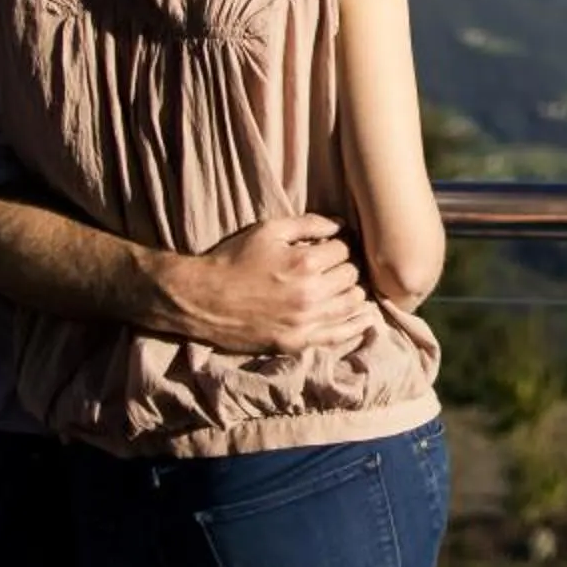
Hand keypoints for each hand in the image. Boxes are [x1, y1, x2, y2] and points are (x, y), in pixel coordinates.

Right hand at [161, 213, 375, 356]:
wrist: (202, 299)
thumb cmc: (234, 259)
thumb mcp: (269, 230)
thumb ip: (309, 223)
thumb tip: (342, 224)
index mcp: (304, 263)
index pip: (344, 250)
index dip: (340, 244)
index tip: (332, 245)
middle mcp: (310, 295)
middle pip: (352, 276)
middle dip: (347, 266)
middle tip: (338, 264)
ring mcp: (305, 322)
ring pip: (352, 304)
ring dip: (354, 291)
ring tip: (347, 285)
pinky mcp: (297, 343)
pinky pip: (339, 336)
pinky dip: (355, 325)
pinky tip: (364, 317)